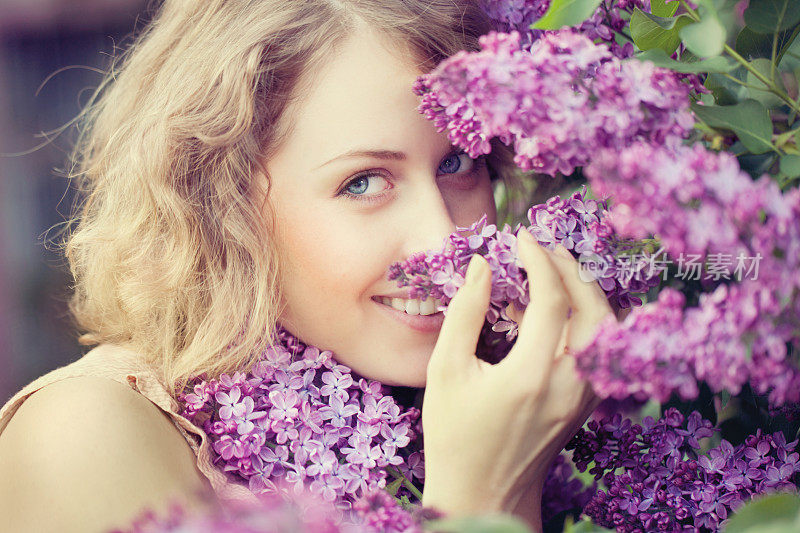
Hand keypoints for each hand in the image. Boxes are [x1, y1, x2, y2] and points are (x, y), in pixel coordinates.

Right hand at [421, 231, 613, 530]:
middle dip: (571, 268)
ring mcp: (584, 396)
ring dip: (584, 292)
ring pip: (606, 328)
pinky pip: (600, 348)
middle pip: (594, 308)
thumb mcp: (445, 371)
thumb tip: (481, 266)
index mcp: (531, 376)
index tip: (521, 237)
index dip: (539, 260)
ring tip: (552, 271)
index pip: (552, 299)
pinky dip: (585, 318)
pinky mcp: (587, 403)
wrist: (485, 492)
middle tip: (543, 247)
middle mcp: (569, 385)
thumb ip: (465, 313)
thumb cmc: (455, 434)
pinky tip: (554, 311)